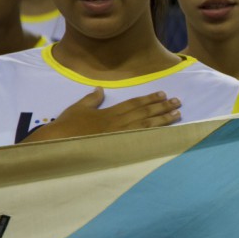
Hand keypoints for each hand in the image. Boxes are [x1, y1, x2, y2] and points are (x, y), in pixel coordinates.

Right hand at [23, 88, 180, 142]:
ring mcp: (121, 135)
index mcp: (110, 112)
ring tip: (178, 114)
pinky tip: (167, 133)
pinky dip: (156, 136)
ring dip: (164, 119)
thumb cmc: (67, 126)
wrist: (59, 143)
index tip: (163, 94)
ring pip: (147, 125)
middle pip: (145, 113)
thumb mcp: (78, 108)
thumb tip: (99, 89)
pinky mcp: (121, 147)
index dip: (150, 98)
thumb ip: (91, 99)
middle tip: (178, 102)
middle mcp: (118, 122)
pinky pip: (142, 140)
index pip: (134, 103)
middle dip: (163, 107)